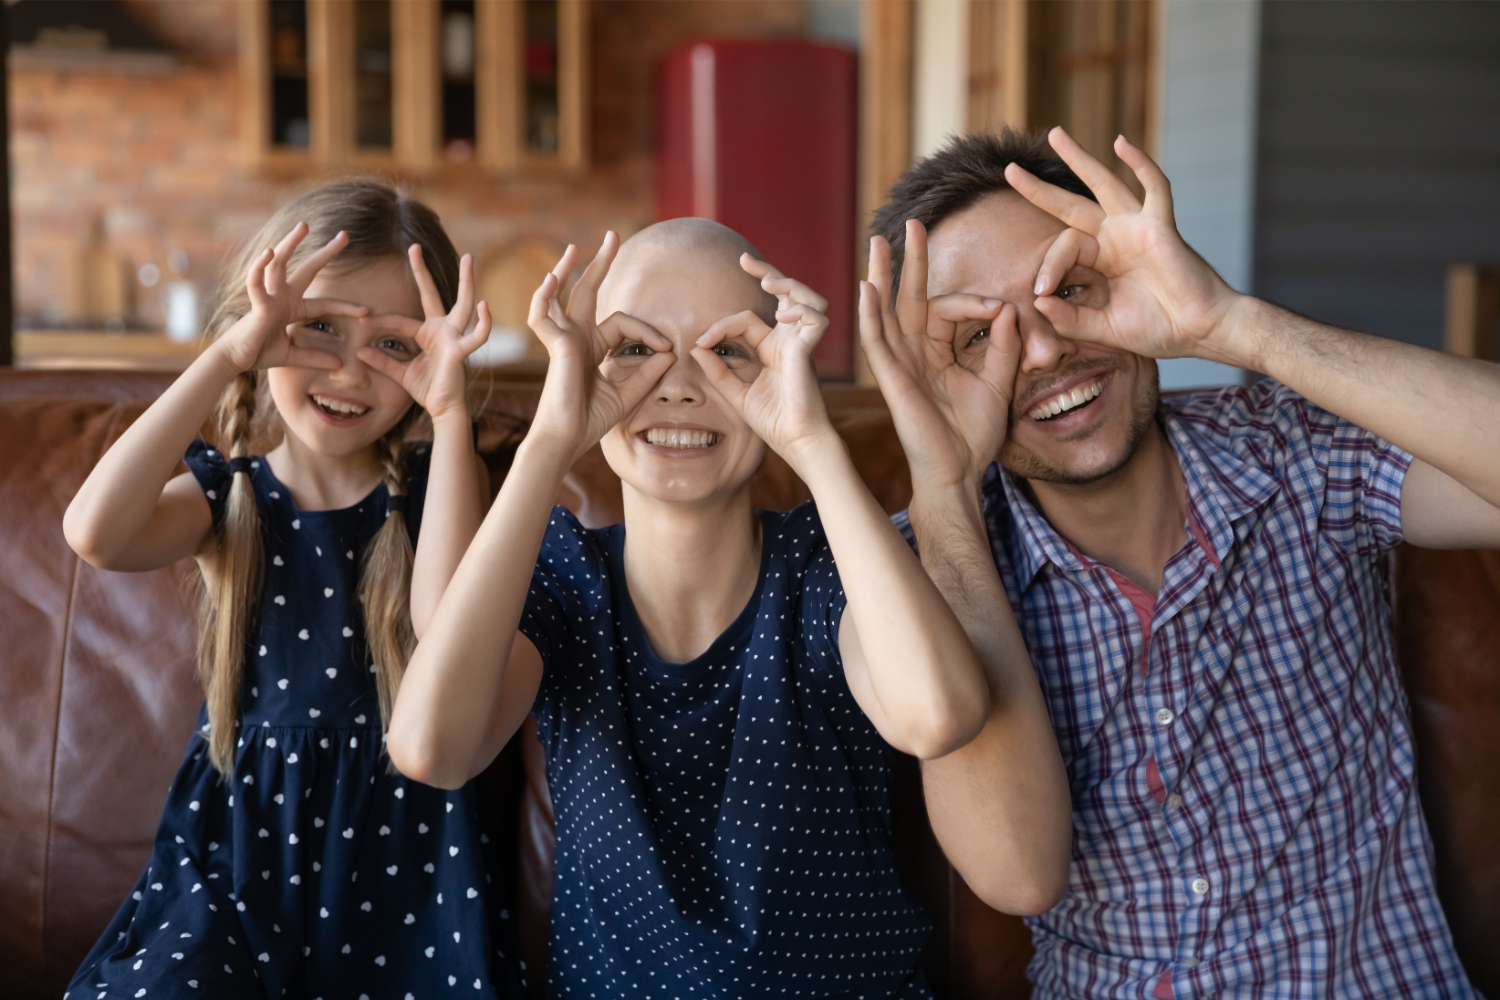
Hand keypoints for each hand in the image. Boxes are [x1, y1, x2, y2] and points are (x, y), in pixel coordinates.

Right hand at [214, 222, 359, 373]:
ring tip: (304, 226)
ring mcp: (269, 296)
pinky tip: (268, 251)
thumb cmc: (259, 353)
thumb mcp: (294, 356)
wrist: (235, 360)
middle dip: (325, 252)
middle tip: (345, 235)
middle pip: (307, 268)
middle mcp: (282, 296)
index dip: (346, 307)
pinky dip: (260, 266)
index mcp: (292, 307)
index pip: (325, 304)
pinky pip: (256, 282)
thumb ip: (315, 358)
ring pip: (279, 264)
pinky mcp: (256, 304)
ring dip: (290, 243)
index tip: (366, 311)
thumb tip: (339, 365)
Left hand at [356, 246, 491, 420]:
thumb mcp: (400, 372)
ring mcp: (454, 337)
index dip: (381, 320)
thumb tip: (360, 351)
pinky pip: (477, 336)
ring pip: (462, 304)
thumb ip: (383, 361)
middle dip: (423, 271)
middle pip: (432, 294)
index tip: (363, 318)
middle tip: (414, 246)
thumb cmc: (427, 390)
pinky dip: (484, 323)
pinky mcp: (461, 351)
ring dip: (466, 280)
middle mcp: (442, 329)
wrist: (443, 410)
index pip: (400, 320)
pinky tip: (484, 306)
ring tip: (468, 257)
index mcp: (427, 333)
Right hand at [528, 233, 675, 461]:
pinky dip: (544, 297)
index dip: (648, 332)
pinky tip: (551, 280)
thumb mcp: (628, 394)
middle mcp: (576, 338)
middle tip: (612, 236)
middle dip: (599, 264)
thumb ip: (648, 373)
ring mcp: (563, 340)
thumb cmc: (590, 421)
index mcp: (591, 347)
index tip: (668, 348)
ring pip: (564, 295)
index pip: (622, 324)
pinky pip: (544, 315)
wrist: (568, 440)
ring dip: (568, 270)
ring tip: (577, 248)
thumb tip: (670, 352)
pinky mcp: (555, 346)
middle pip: (587, 292)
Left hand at [693, 254, 833, 466]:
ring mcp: (802, 345)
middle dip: (767, 273)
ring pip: (806, 299)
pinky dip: (802, 311)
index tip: (701, 341)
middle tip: (745, 260)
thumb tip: (696, 347)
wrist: (795, 443)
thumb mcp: (736, 394)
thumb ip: (717, 370)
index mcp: (773, 349)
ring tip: (768, 282)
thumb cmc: (773, 423)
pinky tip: (783, 315)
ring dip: (788, 285)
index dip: (722, 325)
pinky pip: (816, 319)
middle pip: (785, 294)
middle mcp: (789, 342)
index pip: (748, 319)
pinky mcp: (810, 352)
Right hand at [861, 222, 1019, 490]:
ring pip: (885, 311)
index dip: (975, 302)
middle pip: (908, 298)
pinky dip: (870, 315)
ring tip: (877, 241)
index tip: (1001, 311)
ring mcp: (899, 365)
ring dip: (881, 275)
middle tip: (910, 224)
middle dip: (910, 261)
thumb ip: (1003, 345)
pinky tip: (867, 288)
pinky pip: (876, 343)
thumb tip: (1008, 308)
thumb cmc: (974, 436)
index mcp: (937, 353)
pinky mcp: (891, 380)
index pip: (948, 309)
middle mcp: (914, 354)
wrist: (959, 472)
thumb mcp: (999, 382)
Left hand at [1009, 127, 1246, 364]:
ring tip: (1054, 134)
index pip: (1063, 248)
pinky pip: (1154, 187)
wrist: (1199, 332)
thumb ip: (1071, 320)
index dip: (1047, 266)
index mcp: (1100, 261)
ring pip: (1104, 184)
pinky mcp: (1161, 226)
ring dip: (1079, 159)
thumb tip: (1038, 303)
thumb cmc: (1158, 329)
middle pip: (1071, 204)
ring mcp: (1137, 227)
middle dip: (1039, 188)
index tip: (1040, 292)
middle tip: (1009, 170)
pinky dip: (1140, 164)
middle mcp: (1115, 238)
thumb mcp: (1104, 329)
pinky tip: (1121, 142)